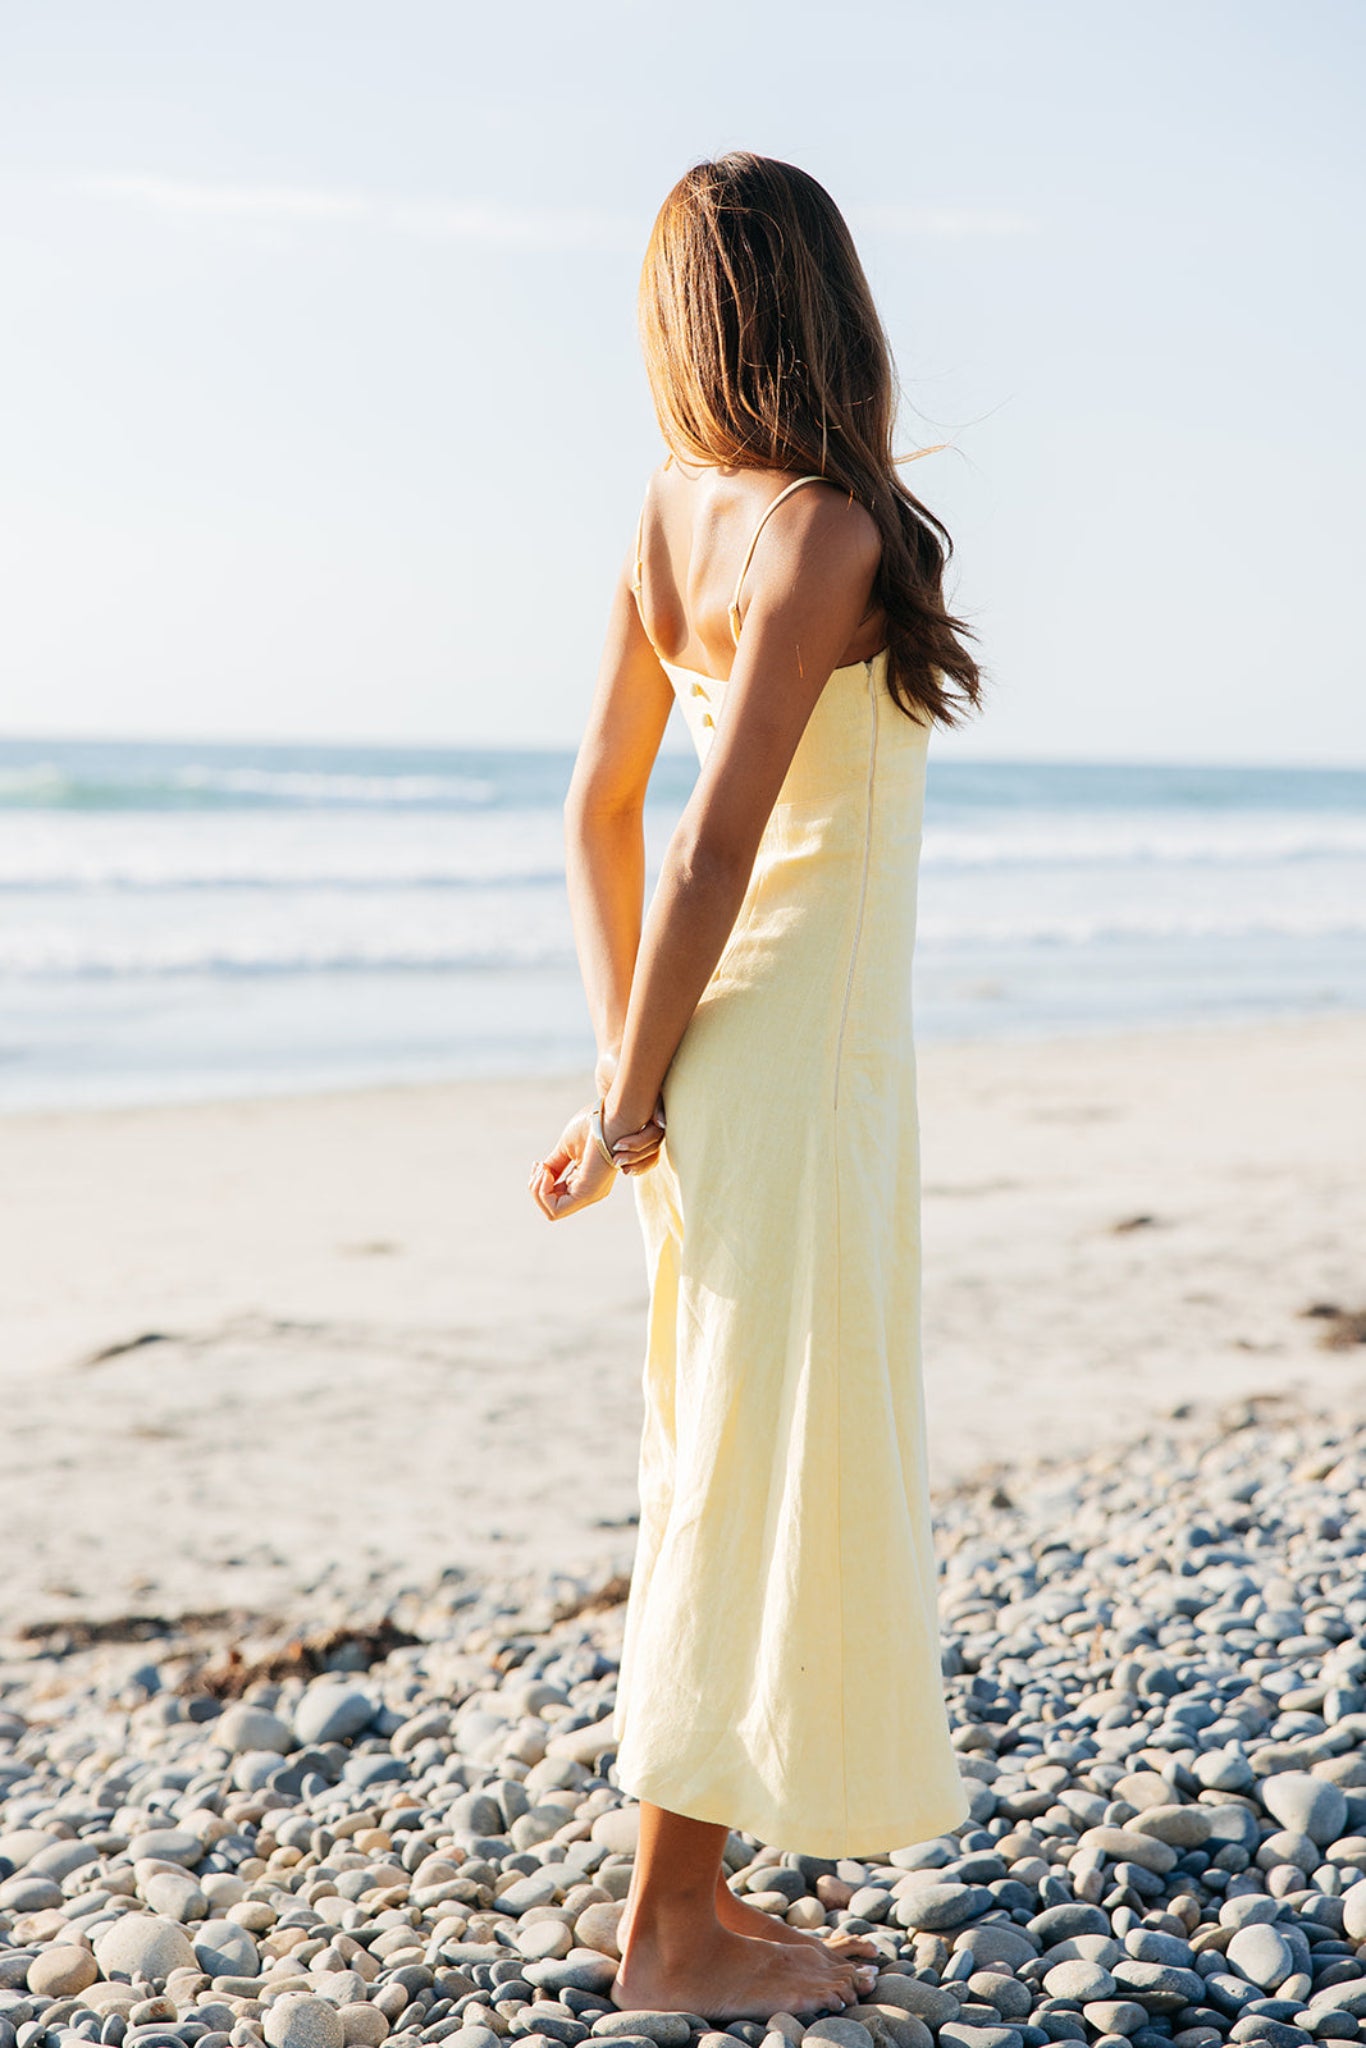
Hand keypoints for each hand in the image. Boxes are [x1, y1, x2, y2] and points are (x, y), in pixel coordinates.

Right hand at [528, 1097, 666, 1220]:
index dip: (540, 1184)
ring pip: (552, 1212)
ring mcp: (589, 1195)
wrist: (612, 1116)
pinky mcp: (587, 1193)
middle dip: (536, 1188)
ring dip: (538, 1190)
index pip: (556, 1198)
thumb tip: (541, 1176)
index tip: (538, 1164)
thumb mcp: (567, 1148)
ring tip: (542, 1168)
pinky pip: (556, 1208)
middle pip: (552, 1208)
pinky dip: (544, 1192)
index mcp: (585, 1182)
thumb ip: (555, 1165)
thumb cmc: (594, 1125)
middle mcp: (589, 1193)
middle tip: (539, 1166)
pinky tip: (546, 1172)